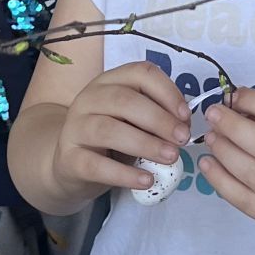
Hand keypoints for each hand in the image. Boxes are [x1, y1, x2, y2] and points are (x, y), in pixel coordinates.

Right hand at [53, 60, 190, 196]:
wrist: (69, 164)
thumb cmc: (111, 138)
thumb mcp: (133, 121)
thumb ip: (155, 118)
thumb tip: (183, 126)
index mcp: (109, 82)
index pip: (140, 73)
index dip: (167, 91)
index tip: (186, 115)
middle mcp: (89, 98)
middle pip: (125, 100)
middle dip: (160, 119)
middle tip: (183, 139)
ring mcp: (76, 128)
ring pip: (109, 130)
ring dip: (146, 144)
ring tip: (171, 158)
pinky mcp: (69, 159)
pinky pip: (97, 165)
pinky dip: (125, 174)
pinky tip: (147, 180)